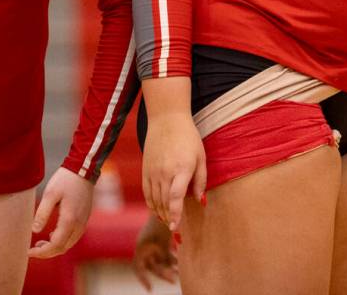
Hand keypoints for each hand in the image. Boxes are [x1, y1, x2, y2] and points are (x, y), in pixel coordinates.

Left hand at [28, 167, 93, 258]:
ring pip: (68, 244)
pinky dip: (62, 241)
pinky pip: (73, 237)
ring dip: (54, 248)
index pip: (55, 245)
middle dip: (46, 253)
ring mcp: (83, 222)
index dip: (41, 253)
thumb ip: (42, 213)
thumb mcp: (50, 194)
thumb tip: (35, 231)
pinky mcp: (84, 219)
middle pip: (62, 248)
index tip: (28, 252)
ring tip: (39, 244)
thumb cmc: (65, 180)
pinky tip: (52, 235)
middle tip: (32, 249)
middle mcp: (79, 225)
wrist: (84, 169)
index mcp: (70, 220)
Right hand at [132, 213, 177, 290]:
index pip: (137, 266)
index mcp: (142, 244)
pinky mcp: (162, 243)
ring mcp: (154, 245)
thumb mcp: (163, 237)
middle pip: (153, 266)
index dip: (142, 279)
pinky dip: (174, 261)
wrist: (167, 199)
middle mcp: (146, 246)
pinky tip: (184, 264)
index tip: (150, 289)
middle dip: (163, 274)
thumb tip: (173, 276)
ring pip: (161, 263)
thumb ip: (168, 255)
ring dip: (170, 268)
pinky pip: (167, 257)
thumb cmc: (164, 216)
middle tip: (174, 279)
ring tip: (181, 273)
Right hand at [142, 112, 205, 231]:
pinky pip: (146, 192)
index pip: (175, 198)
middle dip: (168, 217)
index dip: (175, 214)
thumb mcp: (201, 156)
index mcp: (181, 168)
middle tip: (174, 227)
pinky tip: (156, 210)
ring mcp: (153, 171)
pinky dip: (150, 203)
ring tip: (167, 220)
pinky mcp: (145, 169)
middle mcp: (165, 172)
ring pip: (154, 199)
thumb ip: (201, 180)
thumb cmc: (188, 137)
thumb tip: (200, 201)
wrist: (166, 119)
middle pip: (163, 202)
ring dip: (160, 212)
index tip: (176, 227)